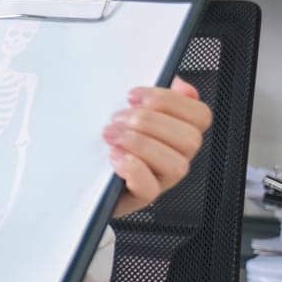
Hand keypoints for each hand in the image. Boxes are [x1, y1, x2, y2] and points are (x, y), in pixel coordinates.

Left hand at [106, 77, 212, 216]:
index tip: (133, 95)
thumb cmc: (109, 137)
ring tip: (112, 136)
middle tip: (118, 118)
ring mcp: (161, 179)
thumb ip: (153, 96)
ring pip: (177, 165)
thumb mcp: (128, 110)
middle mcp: (176, 156)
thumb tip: (179, 84)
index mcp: (177, 132)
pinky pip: (150, 189)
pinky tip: (115, 156)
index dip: (171, 101)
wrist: (81, 171)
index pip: (200, 115)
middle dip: (150, 122)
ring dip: (141, 144)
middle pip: (190, 140)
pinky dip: (133, 169)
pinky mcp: (140, 197)